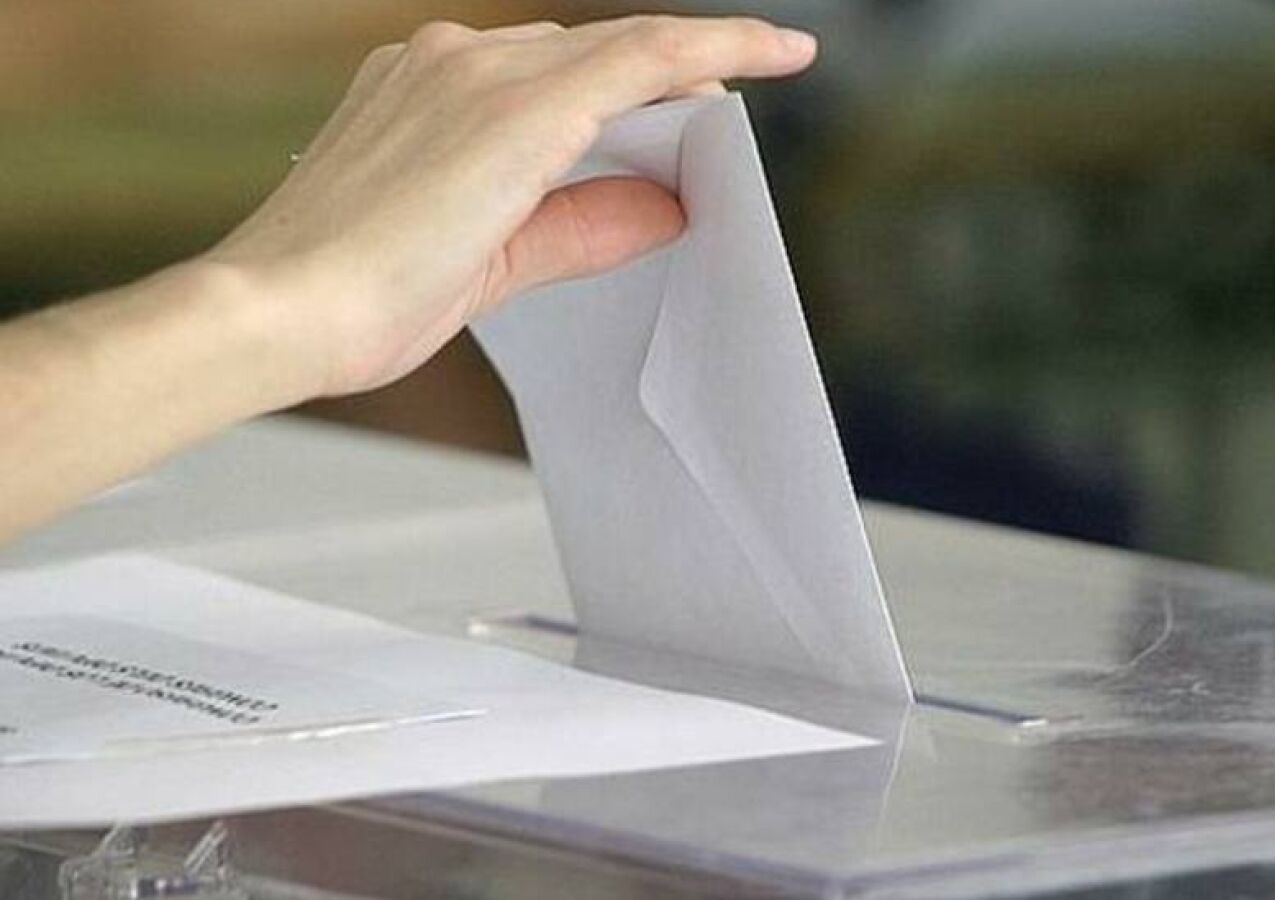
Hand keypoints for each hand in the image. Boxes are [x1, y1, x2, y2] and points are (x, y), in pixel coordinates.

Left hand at [204, 15, 815, 397]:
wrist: (273, 307)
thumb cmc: (377, 301)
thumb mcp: (509, 270)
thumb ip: (595, 223)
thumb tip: (664, 206)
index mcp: (511, 106)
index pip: (648, 54)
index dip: (730, 50)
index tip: (787, 53)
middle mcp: (469, 65)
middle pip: (606, 46)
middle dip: (673, 78)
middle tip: (715, 128)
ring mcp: (426, 66)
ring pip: (552, 51)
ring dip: (607, 85)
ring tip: (642, 142)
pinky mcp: (395, 81)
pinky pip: (496, 63)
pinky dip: (544, 90)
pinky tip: (553, 138)